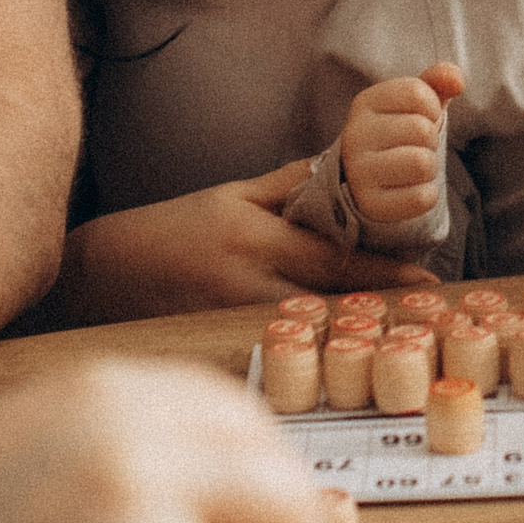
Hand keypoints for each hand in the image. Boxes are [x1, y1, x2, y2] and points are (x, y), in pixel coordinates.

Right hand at [55, 160, 435, 324]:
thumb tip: (345, 167)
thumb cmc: (168, 230)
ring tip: (393, 338)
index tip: (426, 280)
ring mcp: (230, 323)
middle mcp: (244, 284)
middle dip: (379, 311)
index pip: (332, 258)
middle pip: (329, 304)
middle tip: (425, 317)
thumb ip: (289, 185)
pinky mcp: (218, 350)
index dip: (383, 272)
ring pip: (308, 335)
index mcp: (253, 238)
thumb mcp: (230, 195)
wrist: (97, 276)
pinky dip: (309, 352)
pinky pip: (276, 353)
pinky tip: (335, 354)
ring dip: (350, 335)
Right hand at [341, 64, 460, 224]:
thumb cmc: (401, 132)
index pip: (417, 93)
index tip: (420, 117)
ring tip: (411, 167)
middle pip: (422, 130)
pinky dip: (426, 195)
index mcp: (365, 103)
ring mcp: (359, 171)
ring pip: (422, 164)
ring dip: (429, 168)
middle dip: (430, 141)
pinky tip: (408, 189)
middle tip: (413, 146)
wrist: (371, 178)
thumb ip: (437, 81)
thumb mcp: (417, 102)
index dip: (432, 107)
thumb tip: (456, 80)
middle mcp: (355, 135)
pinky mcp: (370, 204)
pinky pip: (421, 198)